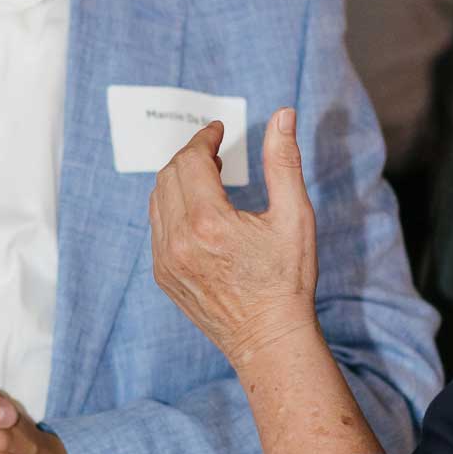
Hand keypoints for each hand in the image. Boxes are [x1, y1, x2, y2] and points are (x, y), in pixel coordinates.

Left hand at [150, 107, 316, 376]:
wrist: (269, 338)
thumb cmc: (287, 280)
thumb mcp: (294, 216)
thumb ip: (284, 161)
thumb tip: (282, 115)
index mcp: (208, 222)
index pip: (190, 160)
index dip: (203, 138)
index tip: (217, 131)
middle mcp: (178, 241)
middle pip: (169, 175)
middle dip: (189, 156)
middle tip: (214, 150)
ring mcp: (166, 260)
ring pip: (158, 200)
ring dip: (178, 179)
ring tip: (206, 175)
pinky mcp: (163, 275)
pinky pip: (158, 227)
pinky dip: (173, 207)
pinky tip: (199, 210)